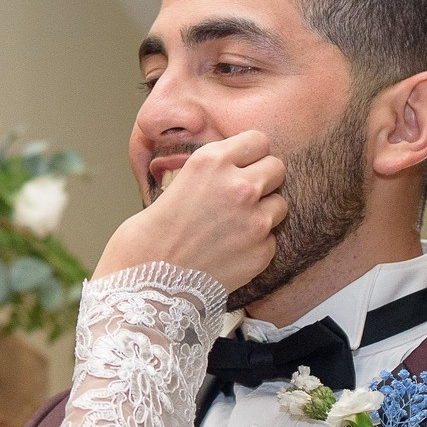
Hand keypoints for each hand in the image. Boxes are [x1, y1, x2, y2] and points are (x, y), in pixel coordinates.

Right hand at [94, 132, 284, 292]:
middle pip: (277, 168)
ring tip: (233, 227)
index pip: (258, 140)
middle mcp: (238, 186)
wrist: (146, 285)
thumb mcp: (175, 182)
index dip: (249, 154)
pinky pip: (272, 238)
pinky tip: (229, 252)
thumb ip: (211, 173)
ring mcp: (254, 220)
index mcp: (211, 161)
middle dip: (263, 180)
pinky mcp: (262, 252)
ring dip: (263, 212)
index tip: (241, 166)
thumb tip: (237, 169)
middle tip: (241, 197)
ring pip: (280, 204)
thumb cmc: (149, 237)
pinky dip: (256, 244)